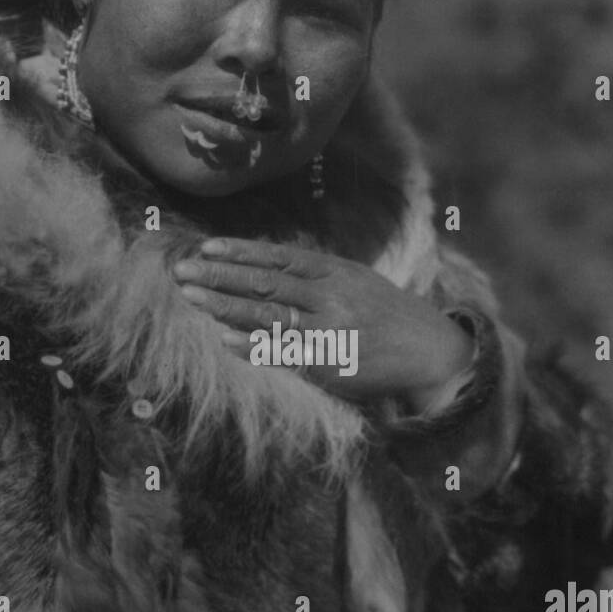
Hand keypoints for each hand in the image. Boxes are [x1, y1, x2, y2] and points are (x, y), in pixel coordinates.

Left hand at [173, 237, 473, 406]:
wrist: (430, 349)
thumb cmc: (385, 314)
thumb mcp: (354, 280)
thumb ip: (314, 273)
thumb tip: (265, 264)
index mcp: (335, 271)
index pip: (278, 258)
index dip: (241, 252)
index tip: (206, 247)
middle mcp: (330, 296)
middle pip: (266, 283)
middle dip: (221, 276)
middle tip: (181, 271)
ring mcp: (330, 330)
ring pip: (270, 315)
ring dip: (227, 306)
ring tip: (192, 297)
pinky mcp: (331, 363)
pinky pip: (287, 354)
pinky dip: (256, 347)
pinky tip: (226, 341)